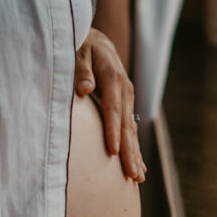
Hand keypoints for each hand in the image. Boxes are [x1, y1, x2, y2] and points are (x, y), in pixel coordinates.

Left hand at [74, 27, 146, 181]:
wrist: (96, 40)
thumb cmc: (81, 45)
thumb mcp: (77, 50)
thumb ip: (80, 68)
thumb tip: (85, 88)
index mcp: (112, 76)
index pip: (113, 108)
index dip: (113, 130)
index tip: (113, 152)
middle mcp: (124, 88)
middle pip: (127, 124)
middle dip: (130, 151)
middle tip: (133, 175)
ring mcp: (127, 97)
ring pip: (132, 128)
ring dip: (136, 153)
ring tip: (138, 176)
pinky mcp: (125, 103)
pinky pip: (130, 127)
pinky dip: (134, 147)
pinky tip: (138, 165)